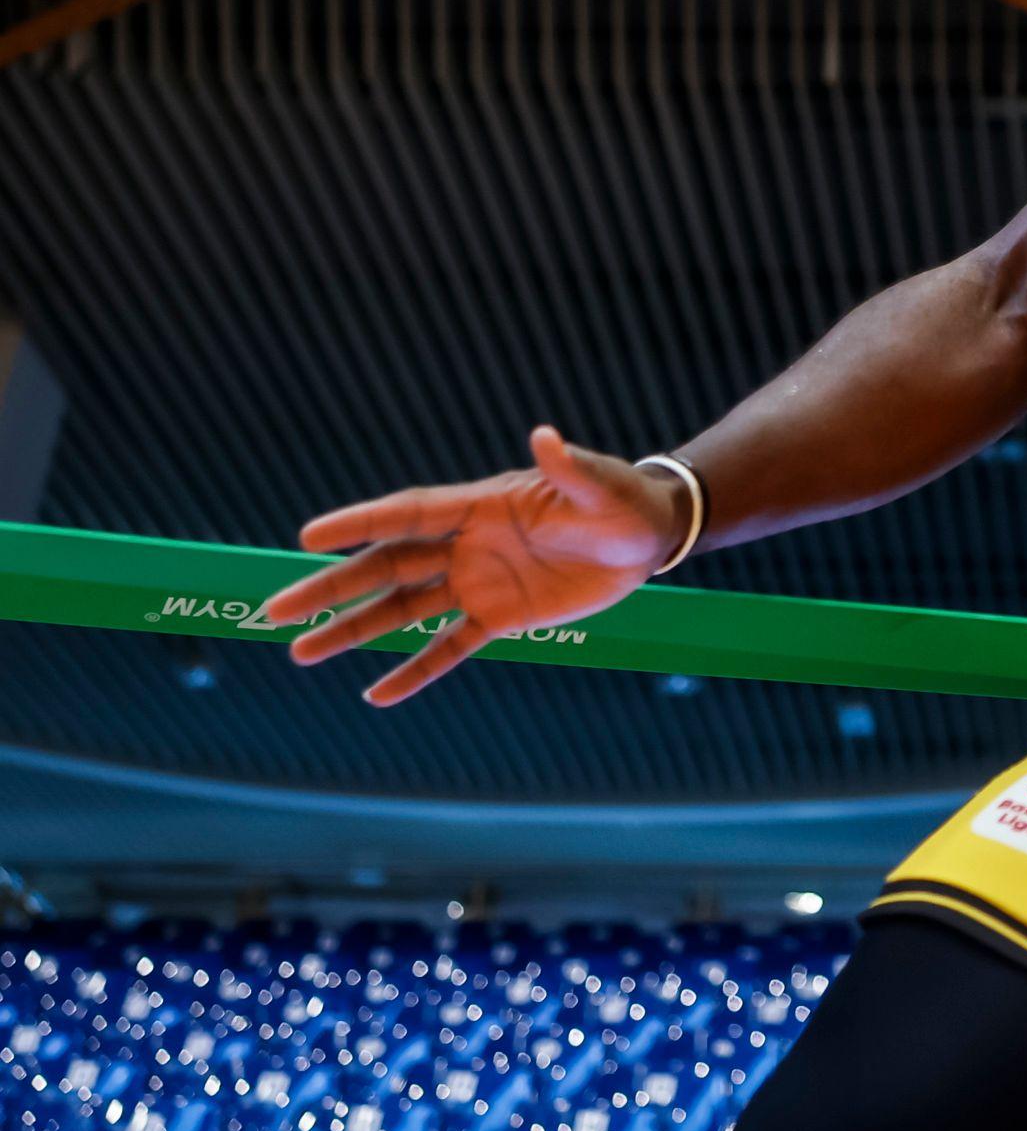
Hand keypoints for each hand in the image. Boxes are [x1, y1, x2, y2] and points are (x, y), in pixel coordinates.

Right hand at [258, 426, 688, 705]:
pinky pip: (449, 648)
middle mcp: (466, 544)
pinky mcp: (500, 616)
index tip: (308, 537)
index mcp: (480, 505)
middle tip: (275, 610)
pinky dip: (414, 670)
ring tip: (300, 651)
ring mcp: (478, 582)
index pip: (408, 514)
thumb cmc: (620, 501)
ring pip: (403, 610)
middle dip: (332, 588)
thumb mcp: (599, 487)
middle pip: (386, 567)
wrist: (646, 537)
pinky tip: (375, 694)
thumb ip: (568, 470)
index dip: (360, 524)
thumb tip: (545, 435)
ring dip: (354, 630)